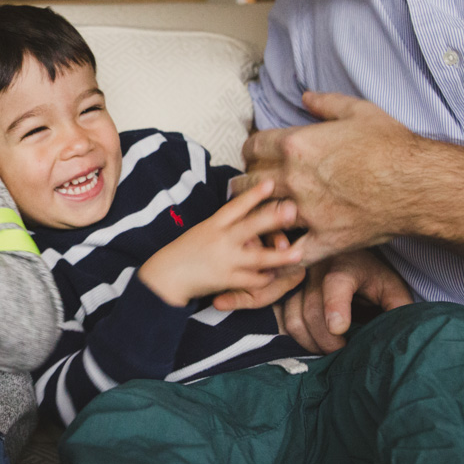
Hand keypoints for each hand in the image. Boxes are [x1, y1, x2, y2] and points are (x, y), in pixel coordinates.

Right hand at [138, 179, 303, 306]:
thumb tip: (246, 212)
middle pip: (250, 227)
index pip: (236, 206)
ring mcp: (224, 260)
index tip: (272, 183)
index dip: (254, 195)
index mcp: (213, 224)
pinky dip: (265, 279)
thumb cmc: (185, 252)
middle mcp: (220, 239)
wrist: (165, 276)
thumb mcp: (202, 231)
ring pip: (257, 258)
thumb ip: (223, 224)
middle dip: (272, 218)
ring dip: (279, 256)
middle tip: (292, 210)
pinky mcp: (225, 280)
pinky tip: (277, 276)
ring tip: (299, 253)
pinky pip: (250, 280)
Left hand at [241, 92, 420, 263]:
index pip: (253, 148)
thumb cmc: (392, 146)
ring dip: (257, 217)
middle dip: (247, 183)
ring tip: (256, 218)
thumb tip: (306, 97)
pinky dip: (281, 257)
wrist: (419, 184)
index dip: (250, 152)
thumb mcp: (359, 112)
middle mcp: (294, 178)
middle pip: (250, 182)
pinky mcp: (323, 239)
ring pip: (262, 216)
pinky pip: (291, 254)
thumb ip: (326, 103)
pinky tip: (276, 256)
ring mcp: (307, 211)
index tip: (254, 157)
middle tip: (251, 187)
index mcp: (296, 145)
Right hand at [282, 249, 413, 353]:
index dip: (335, 306)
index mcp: (346, 264)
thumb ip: (399, 306)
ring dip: (311, 342)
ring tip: (329, 350)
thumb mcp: (390, 287)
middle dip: (327, 340)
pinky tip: (314, 342)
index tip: (340, 329)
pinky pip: (284, 321)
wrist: (346, 259)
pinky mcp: (286, 293)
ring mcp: (296, 281)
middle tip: (343, 353)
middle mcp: (315, 269)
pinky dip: (297, 337)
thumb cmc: (370, 276)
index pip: (335, 283)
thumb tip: (404, 334)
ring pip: (294, 318)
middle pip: (312, 310)